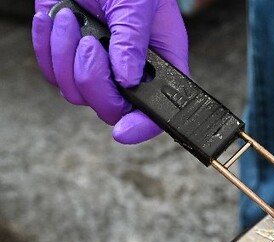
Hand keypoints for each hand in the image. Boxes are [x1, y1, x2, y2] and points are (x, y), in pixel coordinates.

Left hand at [32, 0, 188, 143]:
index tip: (124, 131)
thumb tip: (127, 78)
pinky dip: (47, 45)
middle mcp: (130, 73)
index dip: (143, 125)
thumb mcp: (139, 4)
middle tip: (91, 45)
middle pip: (110, 108)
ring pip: (76, 93)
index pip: (158, 109)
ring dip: (66, 55)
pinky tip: (58, 18)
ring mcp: (98, 67)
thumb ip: (134, 40)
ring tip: (72, 20)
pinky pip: (51, 72)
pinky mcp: (67, 57)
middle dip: (94, 80)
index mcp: (161, 64)